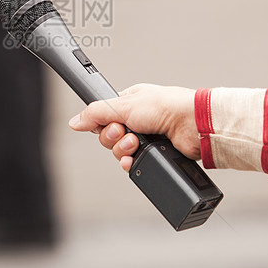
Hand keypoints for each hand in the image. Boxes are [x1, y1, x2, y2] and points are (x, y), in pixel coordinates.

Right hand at [69, 84, 199, 170]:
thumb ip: (96, 113)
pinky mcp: (154, 154)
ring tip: (137, 143)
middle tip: (126, 132)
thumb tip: (75, 121)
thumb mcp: (124, 105)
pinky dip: (131, 162)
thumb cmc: (167, 106)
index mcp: (129, 103)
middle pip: (109, 136)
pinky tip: (134, 159)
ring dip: (124, 149)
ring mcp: (146, 138)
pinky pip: (133, 163)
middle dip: (115, 137)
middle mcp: (137, 120)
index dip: (102, 123)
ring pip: (120, 151)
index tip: (109, 123)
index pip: (103, 117)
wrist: (192, 125)